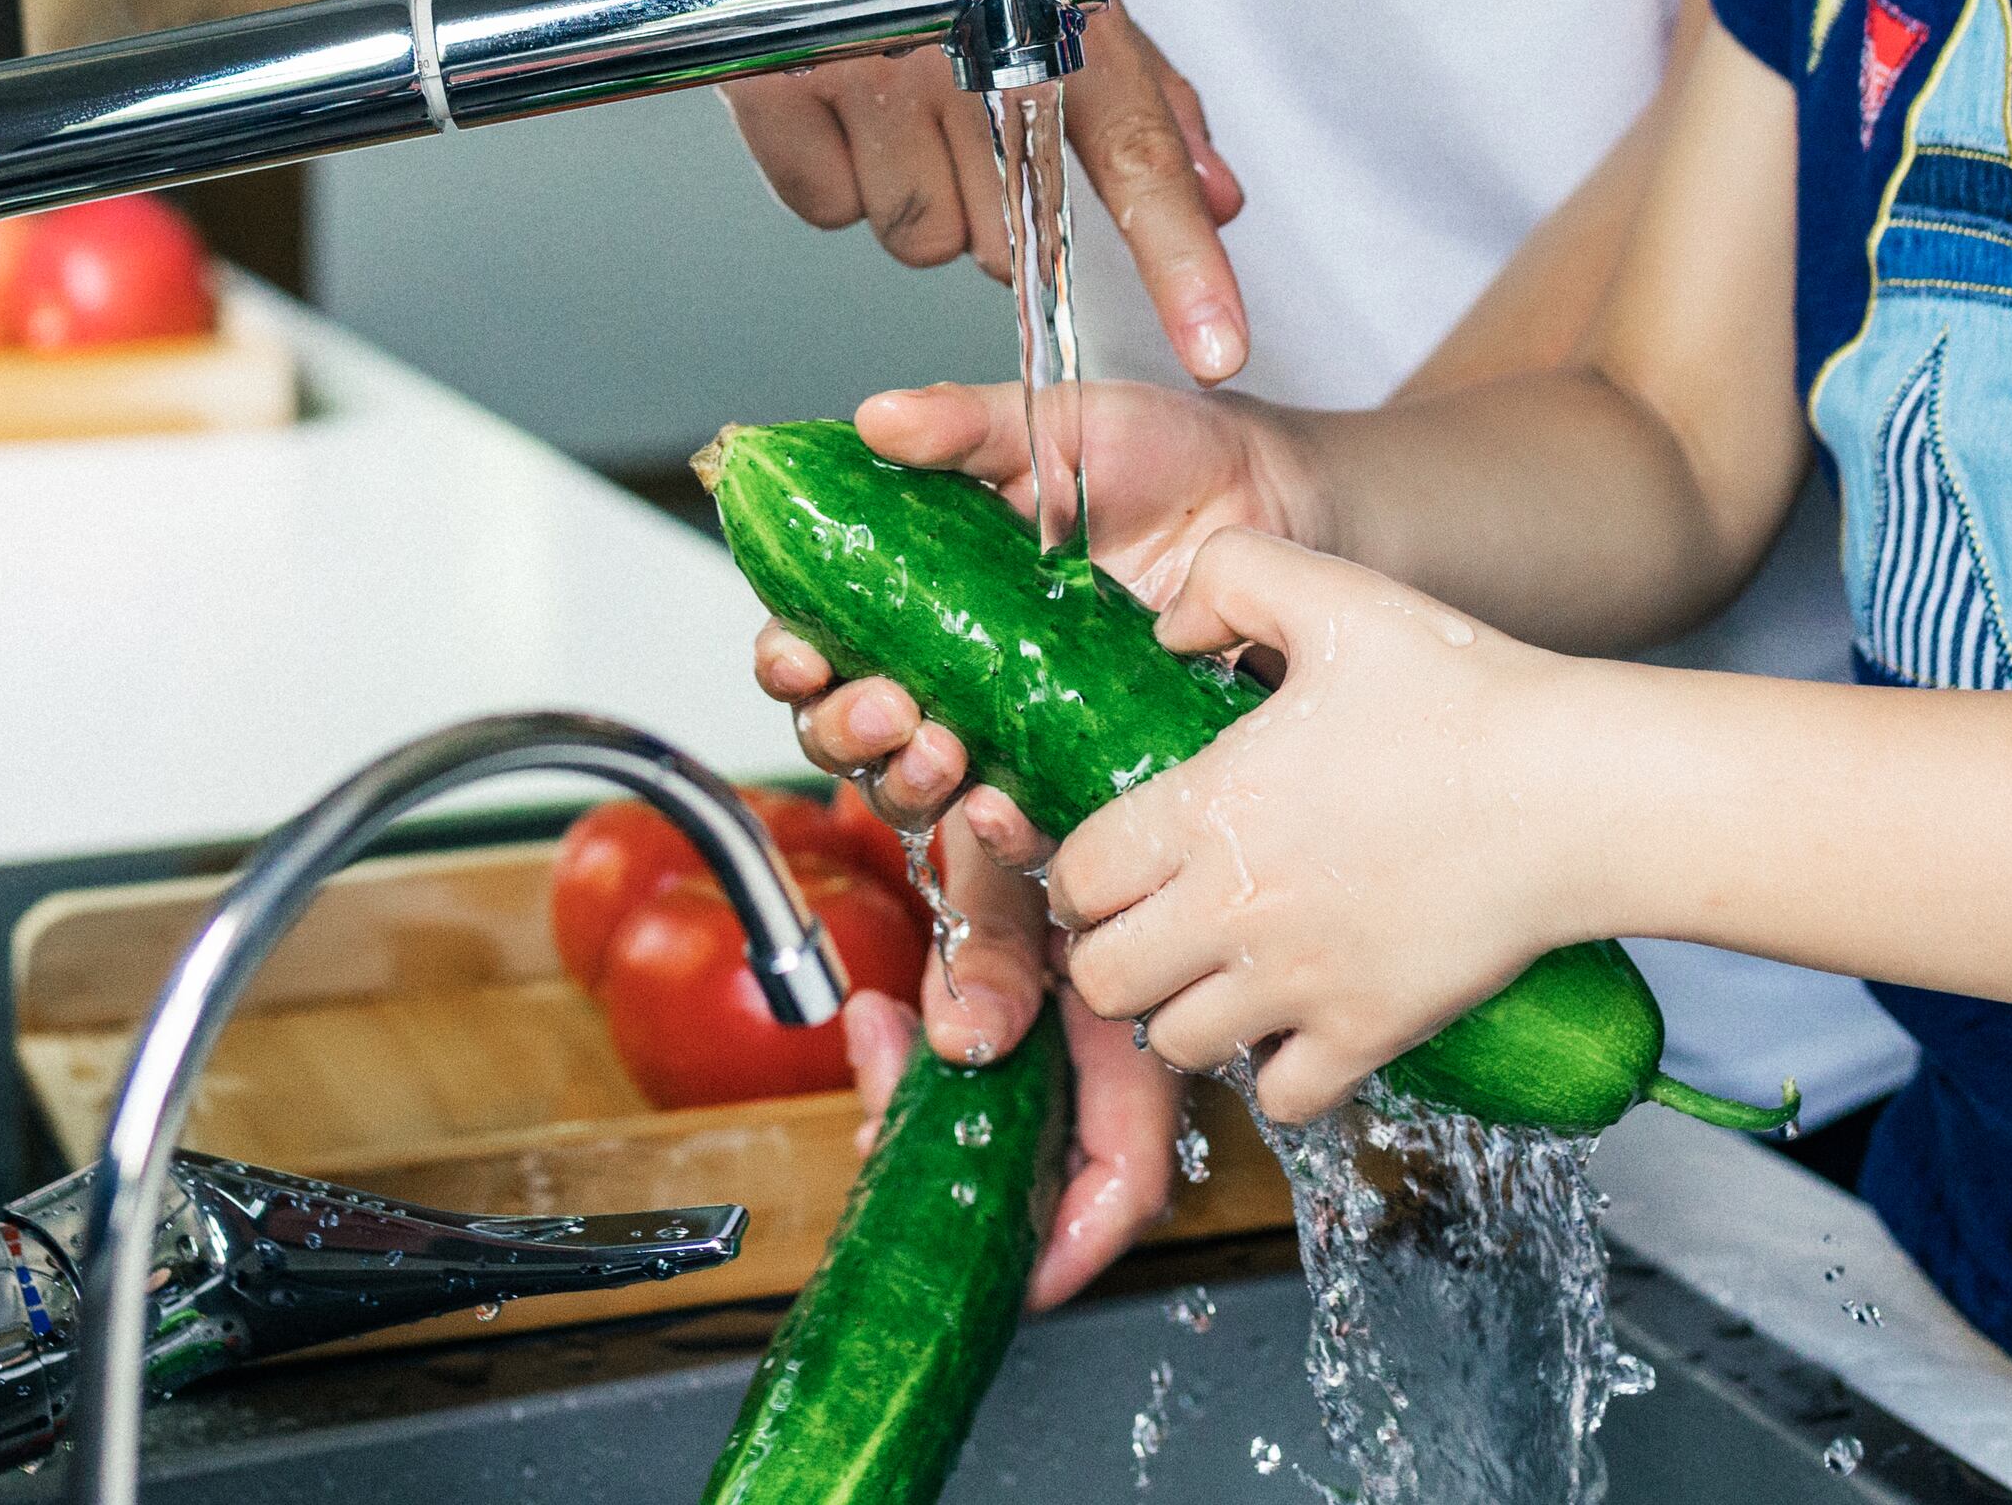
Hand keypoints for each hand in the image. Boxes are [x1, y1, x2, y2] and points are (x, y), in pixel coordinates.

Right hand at [644, 0, 1249, 382]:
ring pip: (920, 235)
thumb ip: (1137, 83)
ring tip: (880, 89)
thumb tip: (1218, 193)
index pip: (1134, 148)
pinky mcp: (779, 90)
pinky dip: (827, 173)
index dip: (1182, 259)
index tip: (1217, 346)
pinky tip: (821, 92)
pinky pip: (829, 209)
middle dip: (992, 202)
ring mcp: (868, 68)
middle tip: (951, 107)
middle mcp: (964, 36)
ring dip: (906, 190)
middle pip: (1011, 232)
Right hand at [751, 377, 1325, 826]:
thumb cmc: (1158, 456)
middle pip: (848, 732)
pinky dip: (1000, 840)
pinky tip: (1007, 812)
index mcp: (915, 585)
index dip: (789, 658)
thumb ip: (966, 424)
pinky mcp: (1079, 775)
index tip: (799, 656)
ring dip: (908, 787)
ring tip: (943, 753)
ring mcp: (1010, 728)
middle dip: (847, 732)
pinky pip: (1020, 837)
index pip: (817, 637)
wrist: (1275, 500)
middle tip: (886, 708)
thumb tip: (879, 419)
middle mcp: (947, 666)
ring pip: (917, 793)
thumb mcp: (1055, 424)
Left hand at [834, 823, 1195, 1307]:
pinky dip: (922, 1071)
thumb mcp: (1014, 867)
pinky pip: (983, 1081)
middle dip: (962, 1185)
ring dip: (925, 1112)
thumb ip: (990, 950)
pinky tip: (883, 1030)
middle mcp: (1107, 1051)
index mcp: (1132, 1035)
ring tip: (879, 1050)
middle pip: (1047, 1173)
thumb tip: (964, 1044)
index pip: (1125, 1186)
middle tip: (883, 1142)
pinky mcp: (1030, 1016)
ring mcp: (1069, 1038)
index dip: (1070, 1254)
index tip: (1005, 1286)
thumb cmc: (1052, 788)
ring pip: (1002, 1127)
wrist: (1041, 726)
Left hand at [1050, 532, 1589, 1123]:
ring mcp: (1301, 983)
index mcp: (1210, 808)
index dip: (1080, 872)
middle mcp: (1236, 908)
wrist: (1577, 790)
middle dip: (1110, 954)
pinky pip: (1282, 1097)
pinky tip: (1297, 1019)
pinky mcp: (1371, 1034)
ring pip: (1177, 1045)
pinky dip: (1276, 1072)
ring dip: (1184, 1013)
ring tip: (1219, 971)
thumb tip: (1167, 628)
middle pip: (1102, 979)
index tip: (1115, 861)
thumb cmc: (1462, 690)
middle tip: (1152, 923)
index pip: (1077, 877)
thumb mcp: (1335, 595)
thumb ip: (1229, 578)